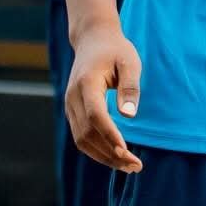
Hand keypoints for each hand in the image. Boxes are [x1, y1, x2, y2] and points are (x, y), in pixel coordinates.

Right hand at [65, 23, 143, 172]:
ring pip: (81, 140)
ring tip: (128, 166)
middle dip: (110, 153)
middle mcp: (73, 97)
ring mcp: (69, 105)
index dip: (110, 136)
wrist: (93, 39)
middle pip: (87, 133)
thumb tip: (129, 116)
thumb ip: (130, 87)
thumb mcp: (130, 62)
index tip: (127, 152)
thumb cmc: (115, 50)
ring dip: (104, 156)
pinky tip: (116, 156)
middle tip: (136, 166)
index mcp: (86, 83)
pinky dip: (97, 150)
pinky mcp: (72, 111)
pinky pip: (81, 136)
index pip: (95, 116)